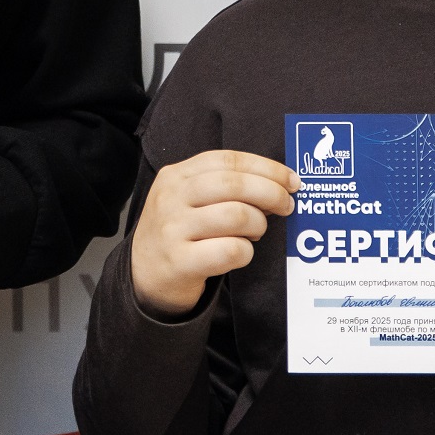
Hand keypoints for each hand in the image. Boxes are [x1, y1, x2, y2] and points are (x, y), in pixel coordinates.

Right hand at [129, 150, 297, 317]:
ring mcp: (173, 229)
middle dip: (271, 193)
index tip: (291, 180)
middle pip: (234, 184)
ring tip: (256, 232)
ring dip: (259, 225)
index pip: (228, 160)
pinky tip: (240, 252)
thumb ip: (224, 187)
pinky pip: (231, 250)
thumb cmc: (179, 233)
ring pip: (237, 216)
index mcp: (176, 175)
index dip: (266, 168)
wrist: (143, 275)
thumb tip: (277, 185)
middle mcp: (171, 197)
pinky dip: (246, 252)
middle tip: (286, 206)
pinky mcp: (180, 261)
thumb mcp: (189, 199)